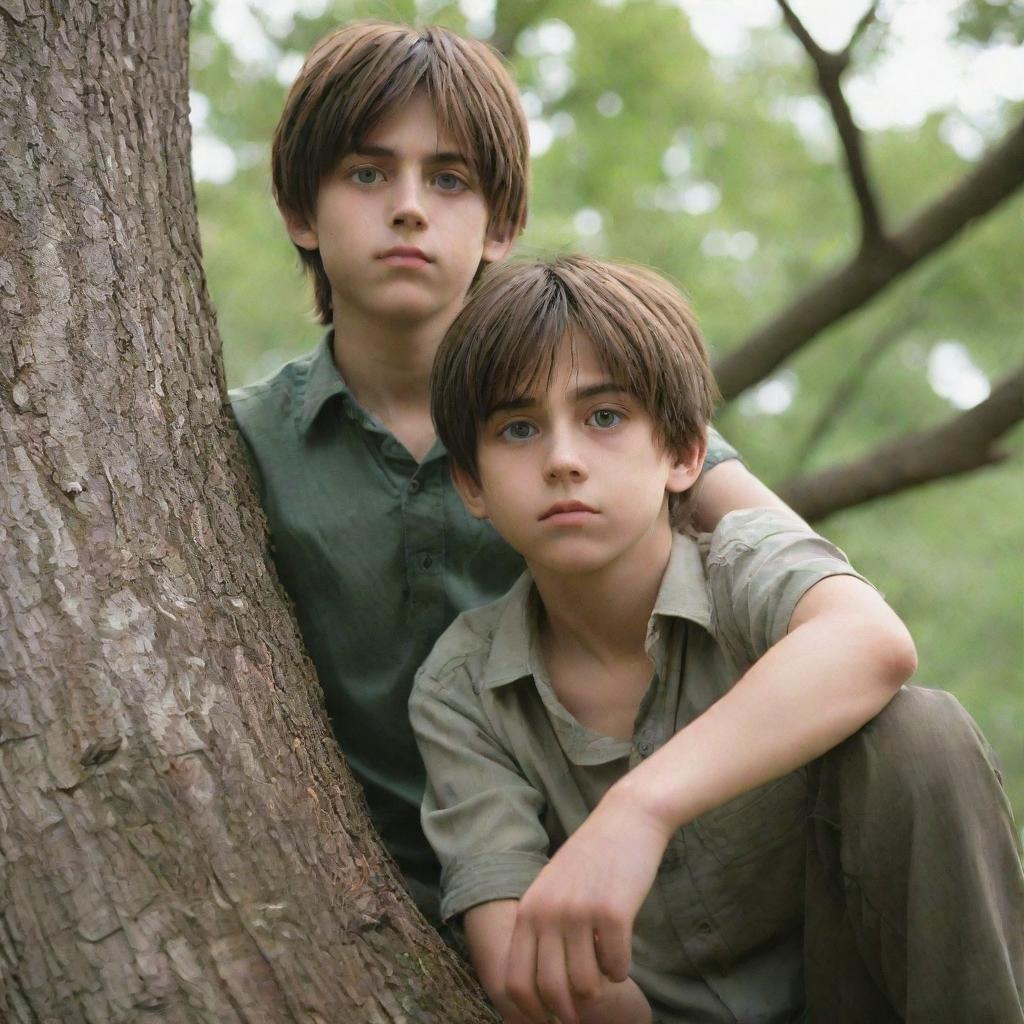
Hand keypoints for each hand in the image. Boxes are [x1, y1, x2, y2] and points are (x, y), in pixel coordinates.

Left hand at [503, 787, 671, 1023]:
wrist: (625, 821)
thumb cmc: (591, 858)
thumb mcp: (552, 888)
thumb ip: (541, 927)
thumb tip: (539, 984)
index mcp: (528, 910)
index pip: (516, 979)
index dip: (530, 1011)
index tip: (548, 1020)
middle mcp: (548, 913)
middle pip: (550, 989)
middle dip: (567, 1012)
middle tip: (582, 1015)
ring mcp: (580, 913)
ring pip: (585, 984)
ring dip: (598, 990)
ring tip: (605, 976)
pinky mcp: (613, 913)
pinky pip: (616, 966)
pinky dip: (621, 970)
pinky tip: (623, 957)